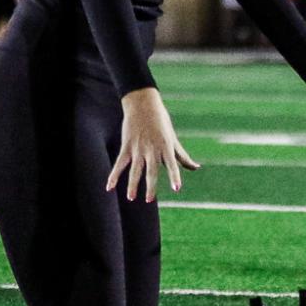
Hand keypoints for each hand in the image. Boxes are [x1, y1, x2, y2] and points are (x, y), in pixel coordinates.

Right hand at [106, 87, 199, 202]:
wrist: (143, 104)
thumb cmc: (161, 123)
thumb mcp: (173, 139)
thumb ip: (182, 157)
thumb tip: (196, 168)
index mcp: (166, 147)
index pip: (172, 165)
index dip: (174, 176)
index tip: (177, 188)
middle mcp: (152, 149)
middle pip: (151, 171)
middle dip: (150, 186)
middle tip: (149, 200)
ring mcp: (138, 149)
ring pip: (134, 170)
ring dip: (132, 185)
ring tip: (131, 198)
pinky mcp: (127, 147)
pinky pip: (119, 163)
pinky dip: (114, 175)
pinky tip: (109, 187)